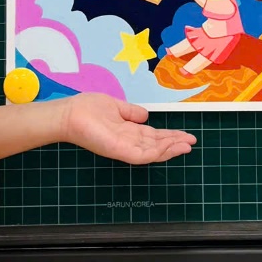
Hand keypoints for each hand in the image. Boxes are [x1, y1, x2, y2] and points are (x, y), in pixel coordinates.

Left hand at [60, 93, 195, 165]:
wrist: (69, 114)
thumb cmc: (87, 109)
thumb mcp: (116, 107)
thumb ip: (131, 112)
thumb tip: (146, 114)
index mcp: (128, 132)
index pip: (153, 136)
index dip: (170, 136)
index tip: (185, 135)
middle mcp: (128, 142)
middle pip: (156, 145)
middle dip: (175, 144)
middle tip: (192, 142)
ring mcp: (124, 148)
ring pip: (152, 152)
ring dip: (170, 149)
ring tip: (186, 145)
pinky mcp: (118, 151)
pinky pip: (142, 154)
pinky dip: (157, 152)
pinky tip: (169, 146)